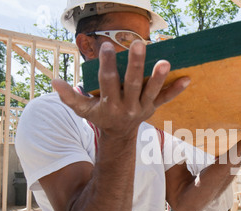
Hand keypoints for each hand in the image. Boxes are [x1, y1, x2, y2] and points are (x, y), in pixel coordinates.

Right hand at [52, 41, 189, 139]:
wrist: (119, 135)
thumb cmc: (100, 117)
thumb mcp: (83, 110)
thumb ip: (69, 97)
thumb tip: (53, 81)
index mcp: (109, 104)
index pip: (107, 82)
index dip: (106, 65)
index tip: (105, 46)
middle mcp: (127, 106)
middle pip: (131, 83)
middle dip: (134, 65)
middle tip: (138, 44)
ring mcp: (142, 108)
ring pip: (151, 91)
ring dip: (158, 77)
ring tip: (165, 62)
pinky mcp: (153, 108)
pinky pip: (166, 99)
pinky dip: (176, 90)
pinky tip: (188, 79)